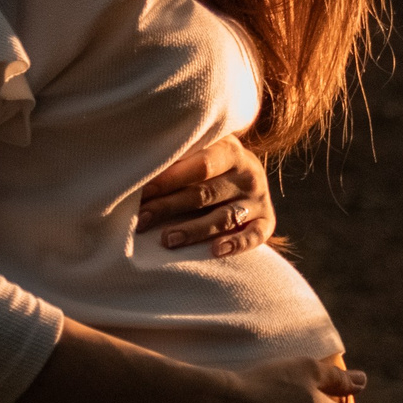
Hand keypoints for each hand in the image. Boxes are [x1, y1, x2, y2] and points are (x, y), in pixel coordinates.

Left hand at [138, 134, 275, 258]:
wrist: (245, 172)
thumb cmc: (209, 163)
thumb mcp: (200, 151)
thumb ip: (180, 158)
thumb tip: (135, 170)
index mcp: (231, 151)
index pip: (201, 165)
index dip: (170, 179)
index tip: (141, 193)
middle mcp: (248, 175)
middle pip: (206, 194)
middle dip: (170, 207)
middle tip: (142, 220)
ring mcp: (259, 200)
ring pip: (225, 217)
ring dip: (194, 230)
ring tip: (167, 240)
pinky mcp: (267, 222)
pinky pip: (255, 236)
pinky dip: (237, 244)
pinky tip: (215, 251)